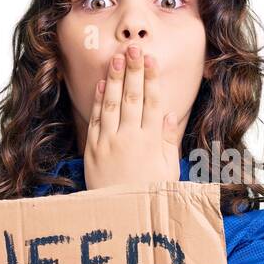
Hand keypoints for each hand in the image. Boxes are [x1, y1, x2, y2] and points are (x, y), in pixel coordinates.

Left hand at [84, 44, 180, 189]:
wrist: (122, 216)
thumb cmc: (150, 194)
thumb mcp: (168, 171)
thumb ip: (169, 141)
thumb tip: (170, 115)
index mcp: (151, 142)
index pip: (152, 103)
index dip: (151, 79)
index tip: (151, 60)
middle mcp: (129, 138)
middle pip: (132, 97)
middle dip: (133, 70)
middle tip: (134, 47)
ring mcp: (109, 142)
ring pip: (112, 104)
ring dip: (114, 78)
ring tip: (117, 57)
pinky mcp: (93, 150)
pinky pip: (96, 120)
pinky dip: (98, 101)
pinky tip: (100, 84)